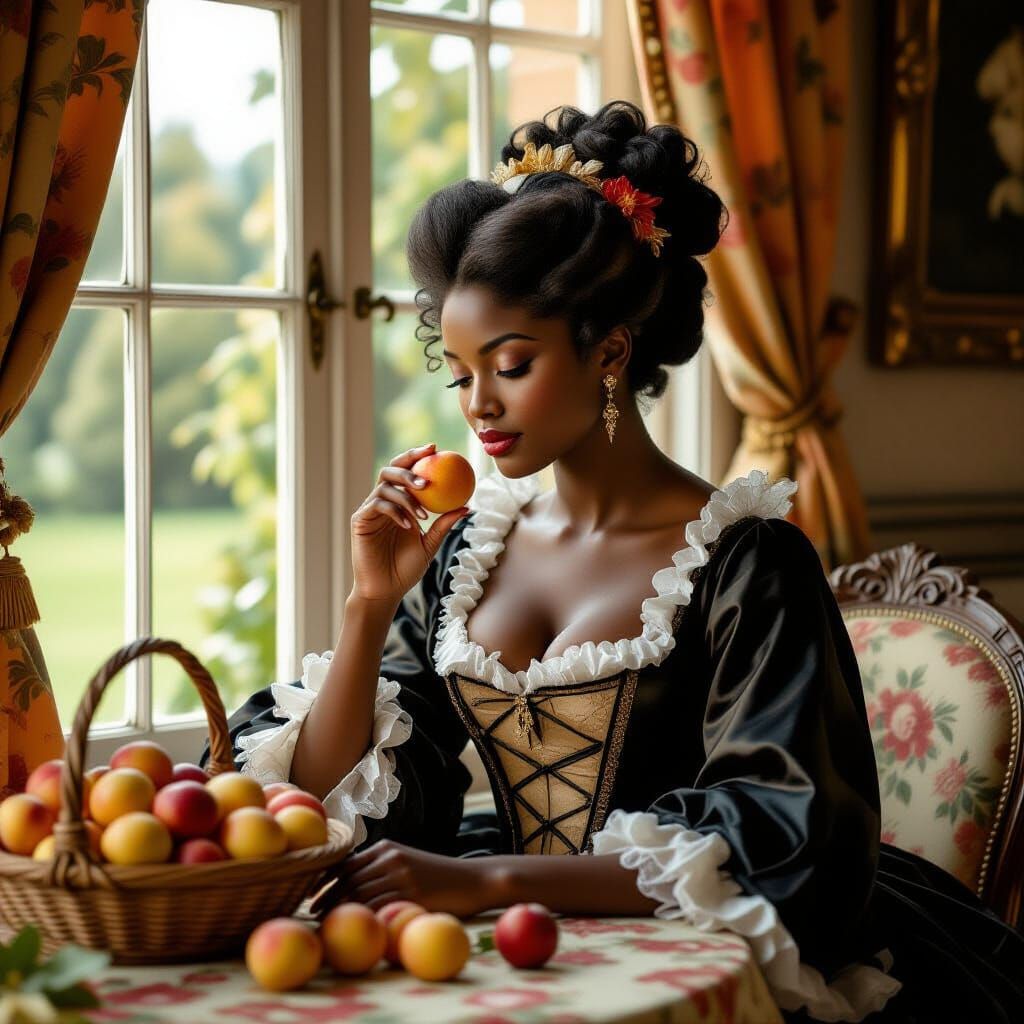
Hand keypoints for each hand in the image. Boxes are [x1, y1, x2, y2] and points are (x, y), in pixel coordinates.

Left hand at [309, 839, 497, 919]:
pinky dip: (363, 919)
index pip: (346, 862)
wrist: (473, 879)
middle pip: (348, 879)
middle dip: (327, 897)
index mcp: (386, 848)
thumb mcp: (407, 862)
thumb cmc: (438, 876)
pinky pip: (378, 908)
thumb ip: (381, 869)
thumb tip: (349, 887)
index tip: (311, 894)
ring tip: (327, 925)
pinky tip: (354, 929)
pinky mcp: (411, 894)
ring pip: (359, 894)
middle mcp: (390, 858)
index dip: (325, 879)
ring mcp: (401, 876)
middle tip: (313, 914)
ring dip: (340, 911)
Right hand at [350, 442, 469, 603]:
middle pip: (391, 469)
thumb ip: (444, 524)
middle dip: (408, 464)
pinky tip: (409, 523)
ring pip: (385, 486)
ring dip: (406, 495)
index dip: (417, 456)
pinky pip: (377, 505)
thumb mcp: (430, 544)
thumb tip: (467, 506)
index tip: (436, 449)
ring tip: (423, 512)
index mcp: (399, 502)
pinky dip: (395, 510)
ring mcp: (369, 510)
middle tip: (428, 474)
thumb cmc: (407, 569)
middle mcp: (382, 501)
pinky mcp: (360, 520)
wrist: (385, 589)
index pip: (406, 471)